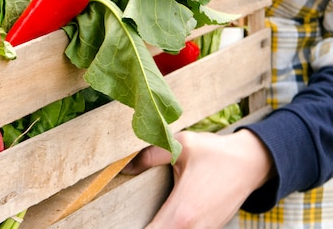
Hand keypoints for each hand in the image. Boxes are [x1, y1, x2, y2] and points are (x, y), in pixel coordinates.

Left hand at [122, 129, 274, 228]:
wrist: (252, 163)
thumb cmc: (215, 153)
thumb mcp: (180, 146)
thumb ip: (150, 155)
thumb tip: (125, 166)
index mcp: (181, 213)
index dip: (130, 228)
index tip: (114, 222)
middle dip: (144, 228)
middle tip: (124, 218)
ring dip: (156, 227)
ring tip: (142, 218)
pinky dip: (169, 226)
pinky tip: (159, 219)